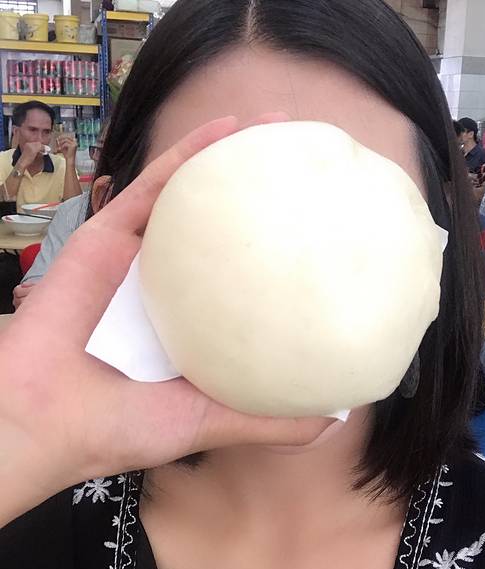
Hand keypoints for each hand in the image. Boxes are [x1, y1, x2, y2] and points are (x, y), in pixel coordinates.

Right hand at [0, 113, 333, 523]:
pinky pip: (154, 185)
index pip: (251, 278)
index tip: (331, 229)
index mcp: (199, 322)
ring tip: (277, 128)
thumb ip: (271, 420)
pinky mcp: (109, 234)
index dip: (287, 252)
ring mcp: (143, 256)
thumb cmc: (126, 424)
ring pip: (194, 197)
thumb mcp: (212, 420)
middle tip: (310, 164)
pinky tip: (229, 128)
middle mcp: (176, 284)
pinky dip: (188, 154)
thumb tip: (338, 416)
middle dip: (265, 193)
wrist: (46, 416)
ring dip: (233, 158)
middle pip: (228, 229)